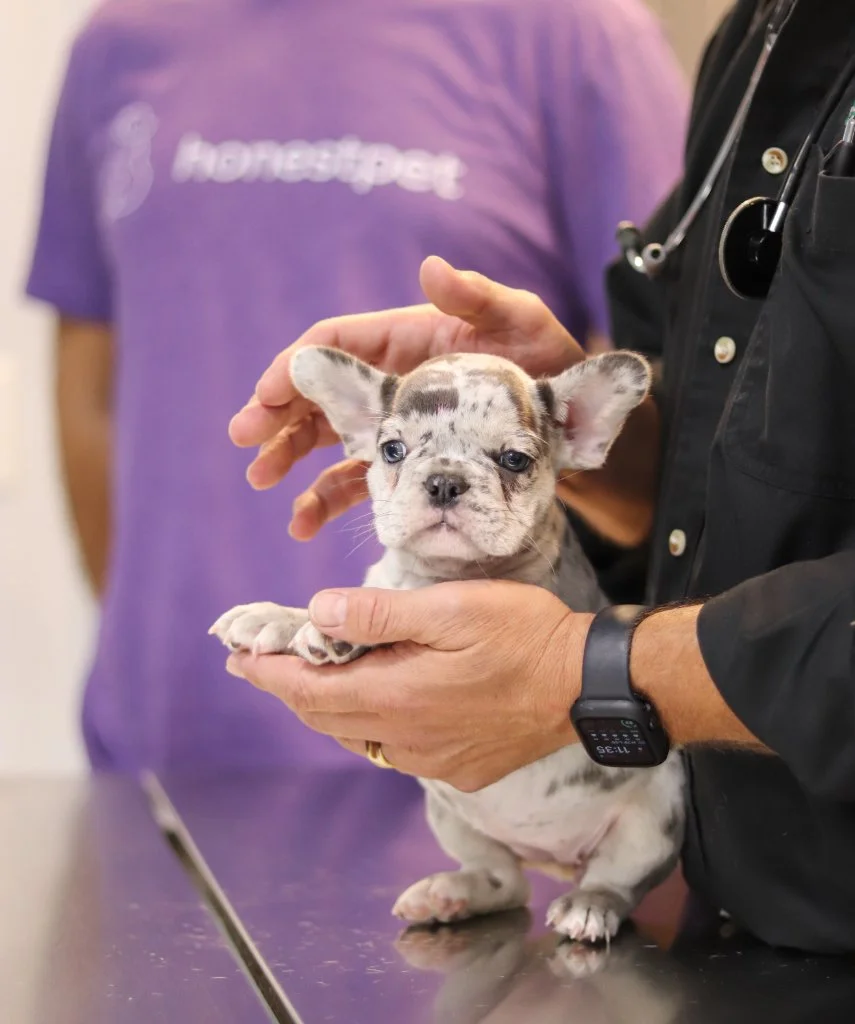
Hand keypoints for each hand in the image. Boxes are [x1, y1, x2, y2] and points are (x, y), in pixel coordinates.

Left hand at [226, 581, 592, 790]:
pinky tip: (378, 702)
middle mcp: (406, 738)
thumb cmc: (524, 635)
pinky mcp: (458, 768)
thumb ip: (379, 614)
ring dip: (328, 707)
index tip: (239, 654)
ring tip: (314, 676)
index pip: (309, 690)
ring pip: (357, 736)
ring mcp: (433, 759)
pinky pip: (394, 750)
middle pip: (325, 717)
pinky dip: (369, 725)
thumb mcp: (450, 609)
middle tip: (265, 660)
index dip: (268, 672)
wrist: (585, 684)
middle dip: (289, 688)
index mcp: (397, 695)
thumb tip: (318, 613)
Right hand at [229, 256, 583, 538]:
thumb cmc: (549, 361)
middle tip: (245, 441)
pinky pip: (358, 480)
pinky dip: (327, 499)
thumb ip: (478, 297)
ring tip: (263, 481)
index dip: (294, 367)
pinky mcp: (409, 464)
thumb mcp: (523, 320)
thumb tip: (429, 268)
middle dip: (277, 415)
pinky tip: (304, 522)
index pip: (334, 344)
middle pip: (319, 394)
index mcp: (406, 338)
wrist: (573, 422)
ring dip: (291, 459)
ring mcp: (397, 426)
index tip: (264, 395)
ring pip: (328, 440)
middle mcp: (392, 381)